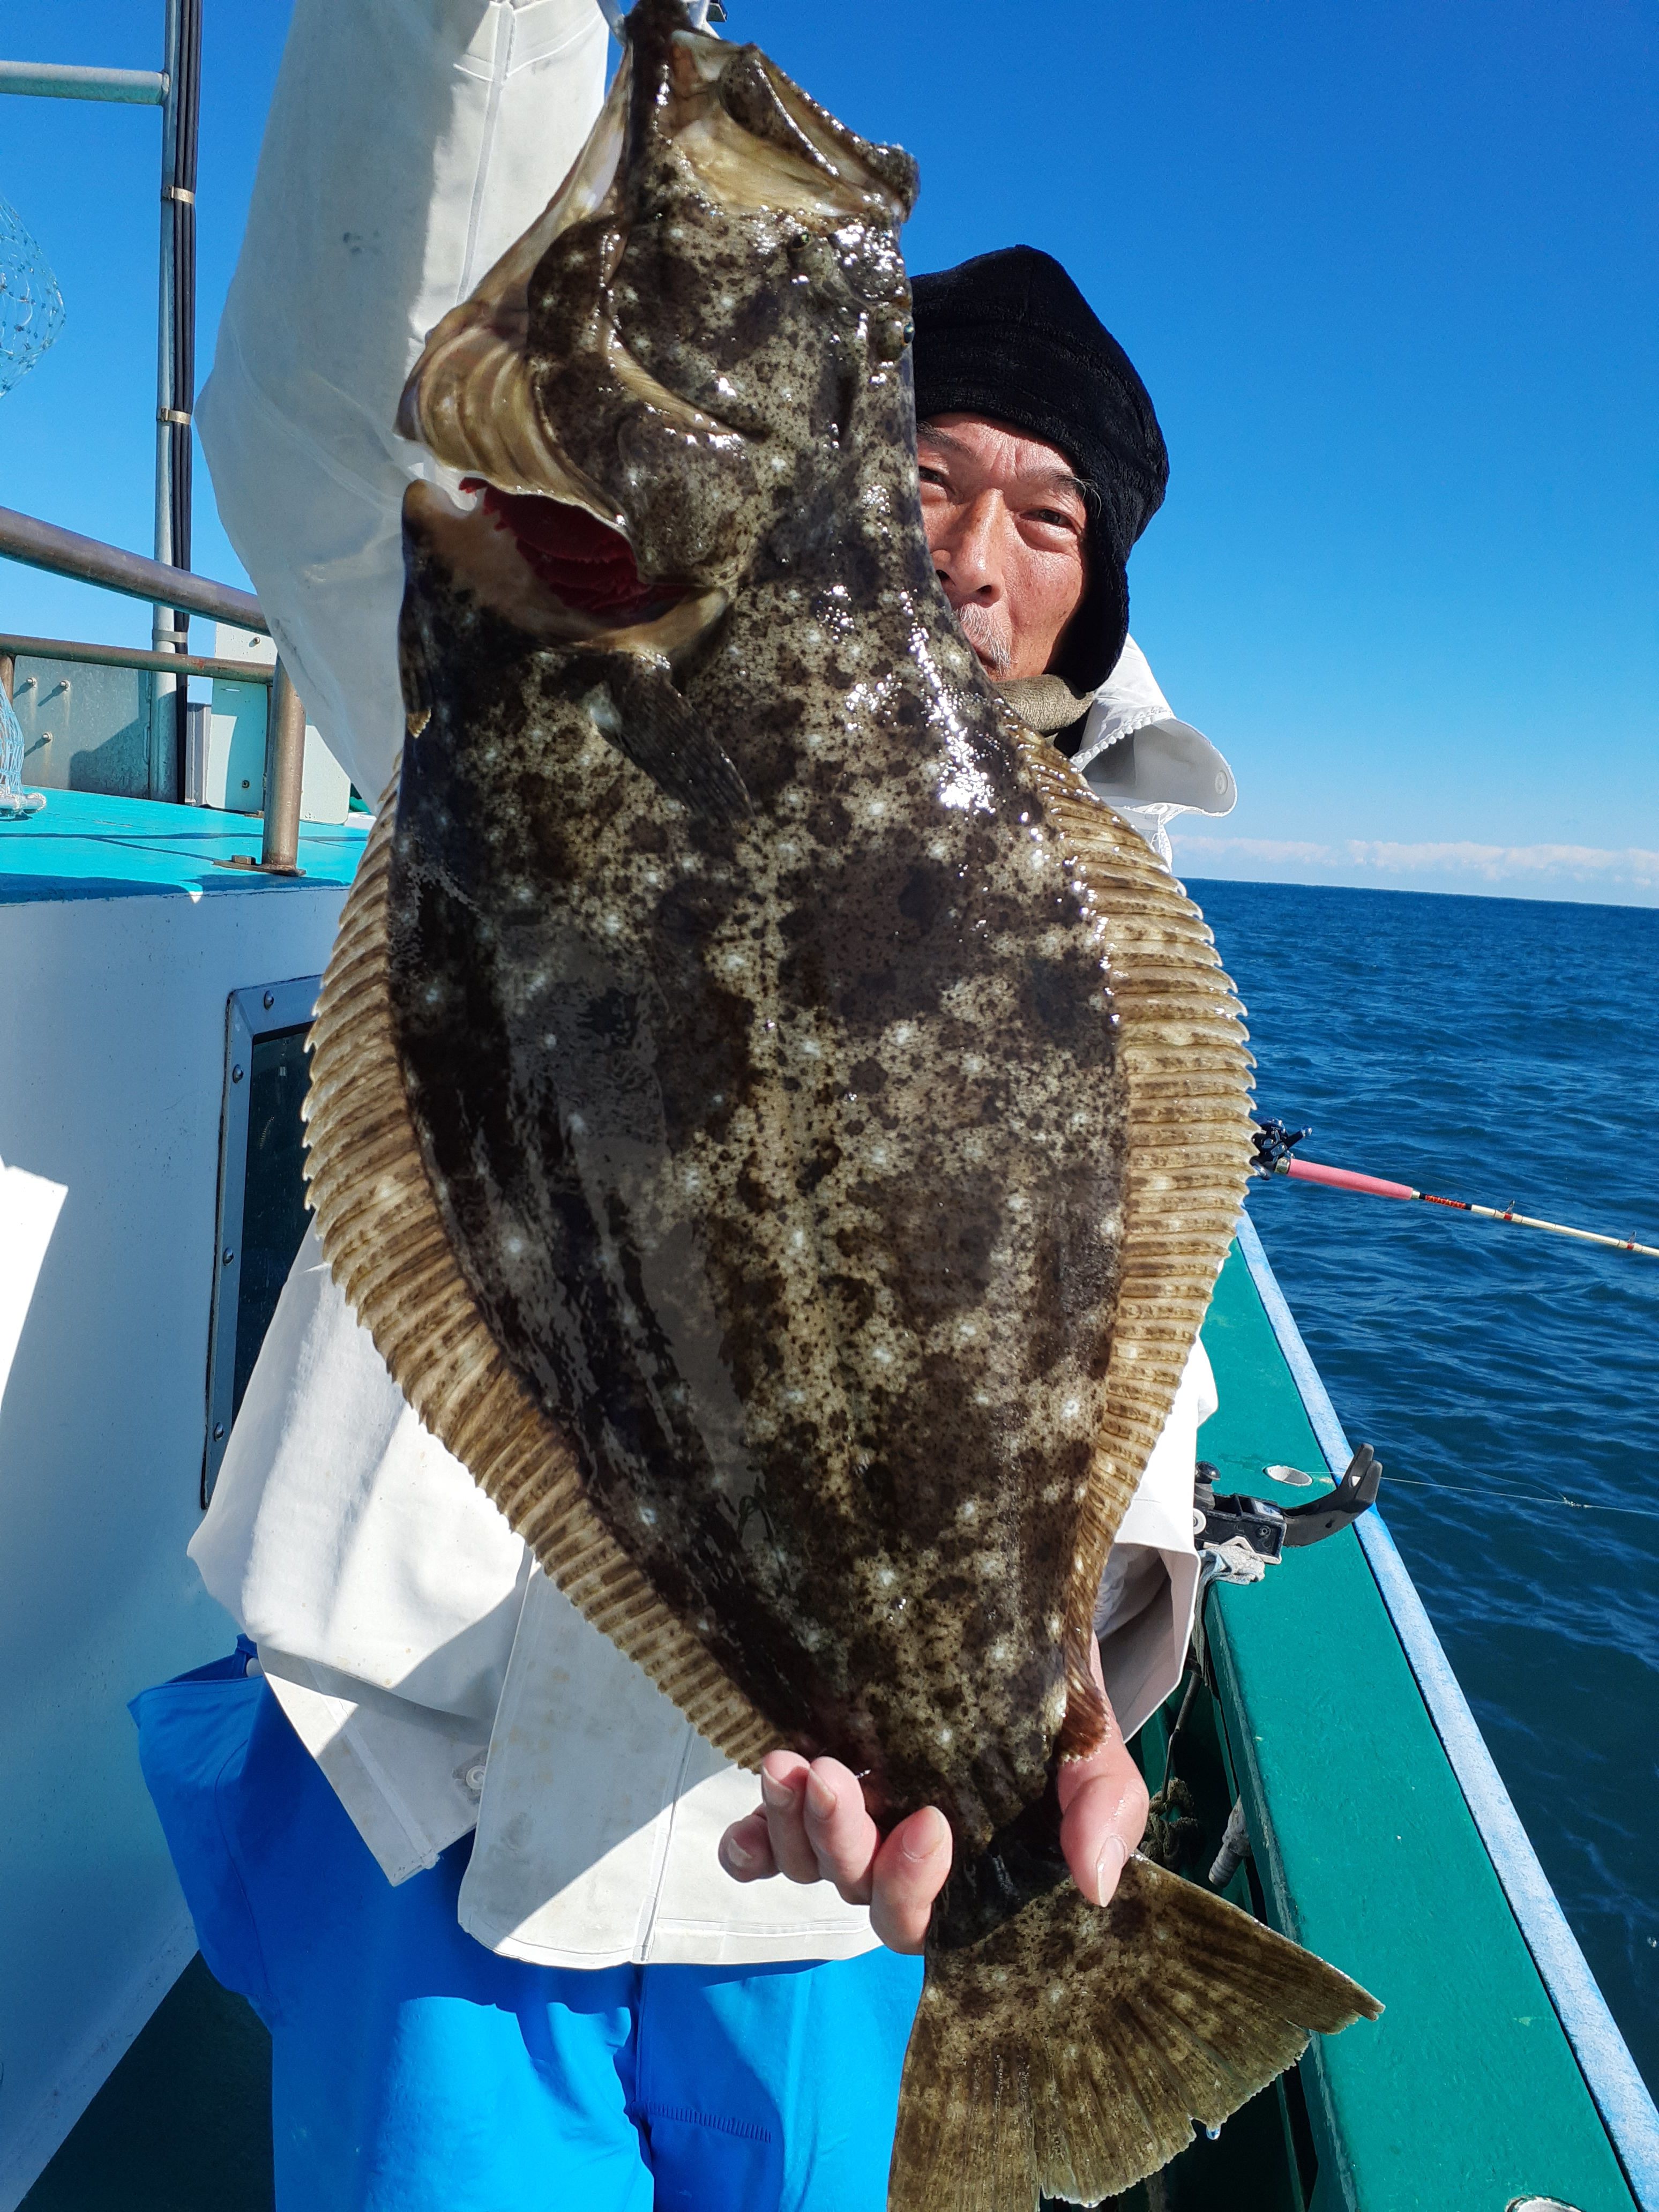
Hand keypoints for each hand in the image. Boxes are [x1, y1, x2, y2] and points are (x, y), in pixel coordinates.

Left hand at [717, 1642, 1148, 1953]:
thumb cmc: (1056, 1704)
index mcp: (968, 1869)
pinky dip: (750, 1843)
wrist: (1019, 1630)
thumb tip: (1095, 1885)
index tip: (931, 1821)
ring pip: (805, 1862)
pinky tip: (744, 1820)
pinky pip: (761, 1844)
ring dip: (788, 1824)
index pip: (926, 1917)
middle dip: (840, 1843)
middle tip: (830, 1777)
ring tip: (786, 1763)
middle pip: (856, 1890)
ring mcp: (853, 1822)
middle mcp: (901, 1856)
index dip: (915, 1885)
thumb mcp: (1092, 1745)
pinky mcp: (814, 1785)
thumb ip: (1103, 1807)